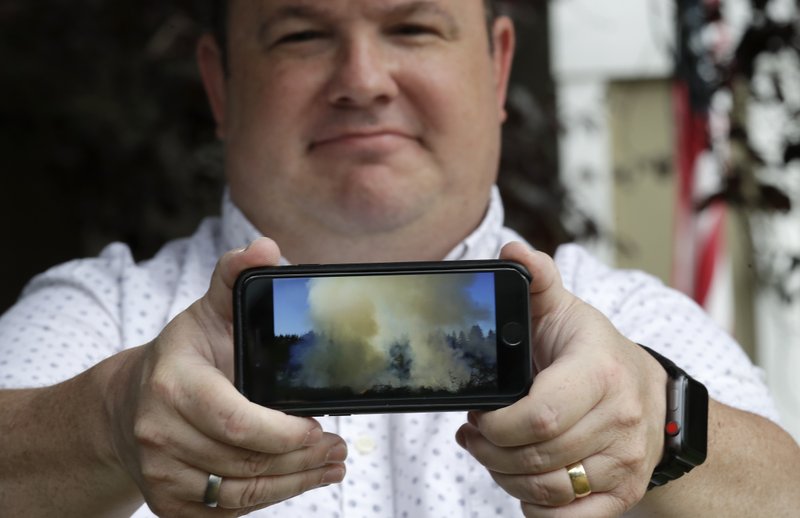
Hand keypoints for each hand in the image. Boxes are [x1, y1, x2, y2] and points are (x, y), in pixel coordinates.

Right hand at [107, 238, 346, 516]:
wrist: (127, 408)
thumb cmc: (182, 357)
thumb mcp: (207, 311)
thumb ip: (235, 277)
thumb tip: (266, 248)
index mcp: (172, 385)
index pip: (236, 421)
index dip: (284, 433)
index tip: (321, 427)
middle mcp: (159, 435)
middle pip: (246, 462)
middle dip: (302, 459)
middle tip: (339, 448)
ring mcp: (161, 475)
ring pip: (242, 492)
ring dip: (296, 483)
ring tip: (331, 466)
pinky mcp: (169, 505)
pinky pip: (228, 511)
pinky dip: (270, 499)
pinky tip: (300, 482)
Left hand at [456, 242, 666, 516]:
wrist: (651, 394)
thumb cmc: (594, 351)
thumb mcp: (565, 310)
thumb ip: (537, 280)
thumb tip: (511, 251)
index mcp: (600, 373)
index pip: (540, 416)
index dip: (497, 425)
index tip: (477, 416)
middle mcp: (620, 420)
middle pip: (536, 457)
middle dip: (490, 451)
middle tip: (474, 436)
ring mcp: (625, 461)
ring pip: (547, 490)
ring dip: (505, 478)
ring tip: (492, 454)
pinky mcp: (624, 493)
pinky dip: (538, 511)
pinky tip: (525, 485)